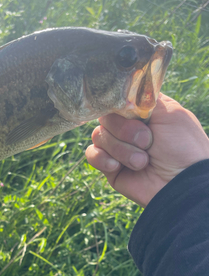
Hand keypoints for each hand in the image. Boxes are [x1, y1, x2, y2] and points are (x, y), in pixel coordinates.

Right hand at [85, 93, 208, 207]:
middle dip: (124, 130)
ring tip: (141, 162)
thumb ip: (144, 97)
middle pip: (105, 117)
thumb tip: (121, 91)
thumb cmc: (182, 147)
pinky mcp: (110, 167)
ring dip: (120, 148)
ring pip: (98, 135)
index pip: (118, 99)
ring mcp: (118, 148)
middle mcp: (129, 128)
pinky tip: (117, 166)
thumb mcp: (170, 112)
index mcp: (143, 112)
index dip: (119, 104)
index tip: (129, 110)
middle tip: (146, 142)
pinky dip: (102, 158)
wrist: (181, 184)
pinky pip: (92, 154)